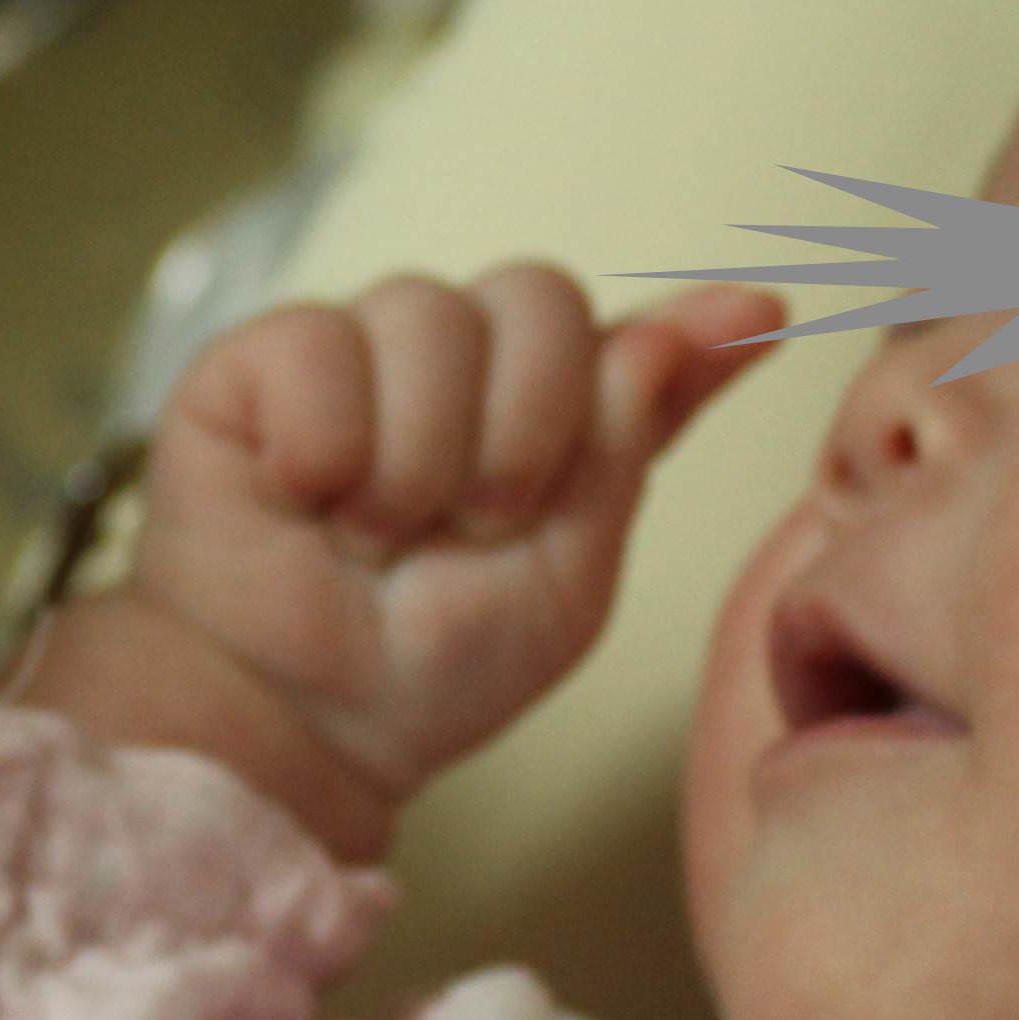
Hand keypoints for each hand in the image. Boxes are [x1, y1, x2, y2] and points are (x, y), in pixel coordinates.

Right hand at [125, 266, 788, 809]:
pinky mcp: (253, 359)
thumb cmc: (437, 661)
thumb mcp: (570, 568)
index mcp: (535, 400)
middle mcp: (450, 355)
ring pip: (428, 314)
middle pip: (537, 294)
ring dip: (418, 459)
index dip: (676, 332)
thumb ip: (635, 438)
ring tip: (376, 537)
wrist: (307, 725)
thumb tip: (742, 306)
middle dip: (525, 431)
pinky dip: (325, 445)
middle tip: (476, 528)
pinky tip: (306, 499)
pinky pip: (318, 343)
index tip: (765, 317)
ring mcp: (351, 347)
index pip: (611, 328)